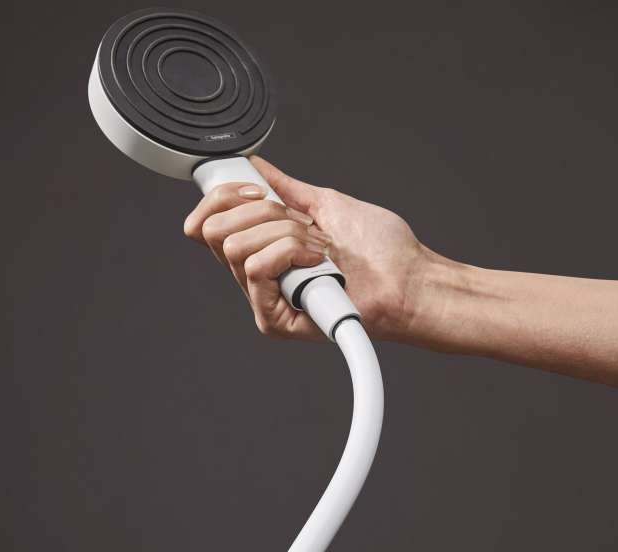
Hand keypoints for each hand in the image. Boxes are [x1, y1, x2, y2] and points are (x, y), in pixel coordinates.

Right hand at [183, 156, 433, 340]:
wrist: (408, 279)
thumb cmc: (381, 250)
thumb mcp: (326, 204)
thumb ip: (285, 189)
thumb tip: (256, 166)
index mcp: (263, 249)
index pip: (208, 223)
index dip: (221, 196)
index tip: (255, 188)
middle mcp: (258, 276)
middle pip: (214, 232)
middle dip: (260, 213)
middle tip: (302, 223)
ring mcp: (265, 298)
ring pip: (235, 249)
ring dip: (284, 235)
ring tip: (320, 248)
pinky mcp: (274, 320)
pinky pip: (254, 270)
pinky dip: (288, 254)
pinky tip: (318, 263)